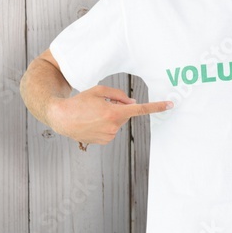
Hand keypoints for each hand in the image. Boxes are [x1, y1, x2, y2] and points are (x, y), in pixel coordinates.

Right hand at [48, 85, 173, 146]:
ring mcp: (109, 136)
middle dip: (118, 108)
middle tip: (100, 105)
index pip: (140, 109)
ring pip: (117, 123)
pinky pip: (111, 130)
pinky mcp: (104, 141)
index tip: (169, 105)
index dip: (156, 107)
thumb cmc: (79, 102)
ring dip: (110, 117)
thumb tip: (132, 103)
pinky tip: (91, 122)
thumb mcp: (99, 91)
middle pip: (124, 114)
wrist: (62, 118)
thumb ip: (118, 96)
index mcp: (114, 112)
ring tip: (92, 114)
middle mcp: (113, 127)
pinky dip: (105, 125)